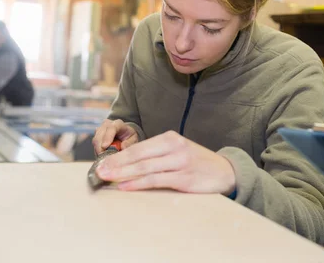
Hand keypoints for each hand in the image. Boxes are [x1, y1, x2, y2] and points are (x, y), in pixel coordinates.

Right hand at [92, 119, 138, 153]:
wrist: (124, 134)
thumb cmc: (129, 136)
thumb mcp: (133, 139)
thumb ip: (129, 143)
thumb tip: (122, 147)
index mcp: (118, 124)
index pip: (111, 128)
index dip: (107, 137)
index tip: (105, 146)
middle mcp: (107, 124)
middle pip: (100, 134)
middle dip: (100, 147)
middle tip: (104, 157)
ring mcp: (100, 129)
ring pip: (95, 140)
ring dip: (98, 150)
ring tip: (105, 158)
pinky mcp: (96, 135)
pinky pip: (94, 144)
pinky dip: (97, 151)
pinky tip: (103, 155)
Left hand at [96, 130, 235, 194]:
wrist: (225, 171)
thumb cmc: (197, 162)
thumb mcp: (178, 151)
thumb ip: (156, 156)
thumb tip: (127, 166)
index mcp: (170, 138)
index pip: (138, 147)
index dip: (118, 156)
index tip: (101, 163)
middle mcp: (174, 147)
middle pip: (139, 156)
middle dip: (116, 164)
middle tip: (98, 171)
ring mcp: (180, 162)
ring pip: (145, 168)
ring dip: (123, 173)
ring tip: (107, 178)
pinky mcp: (184, 178)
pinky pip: (157, 180)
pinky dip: (139, 183)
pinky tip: (126, 186)